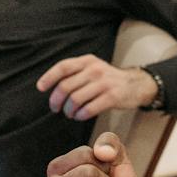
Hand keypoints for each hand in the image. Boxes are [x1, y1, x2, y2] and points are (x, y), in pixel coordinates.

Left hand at [36, 55, 155, 120]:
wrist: (135, 84)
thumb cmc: (107, 79)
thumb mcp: (93, 68)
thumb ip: (75, 73)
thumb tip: (50, 86)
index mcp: (87, 61)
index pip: (63, 67)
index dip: (49, 77)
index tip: (40, 88)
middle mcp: (95, 69)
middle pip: (66, 86)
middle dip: (56, 100)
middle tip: (55, 108)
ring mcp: (104, 83)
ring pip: (75, 99)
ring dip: (69, 110)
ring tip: (70, 113)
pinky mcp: (112, 97)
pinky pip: (89, 109)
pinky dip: (81, 115)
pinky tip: (80, 116)